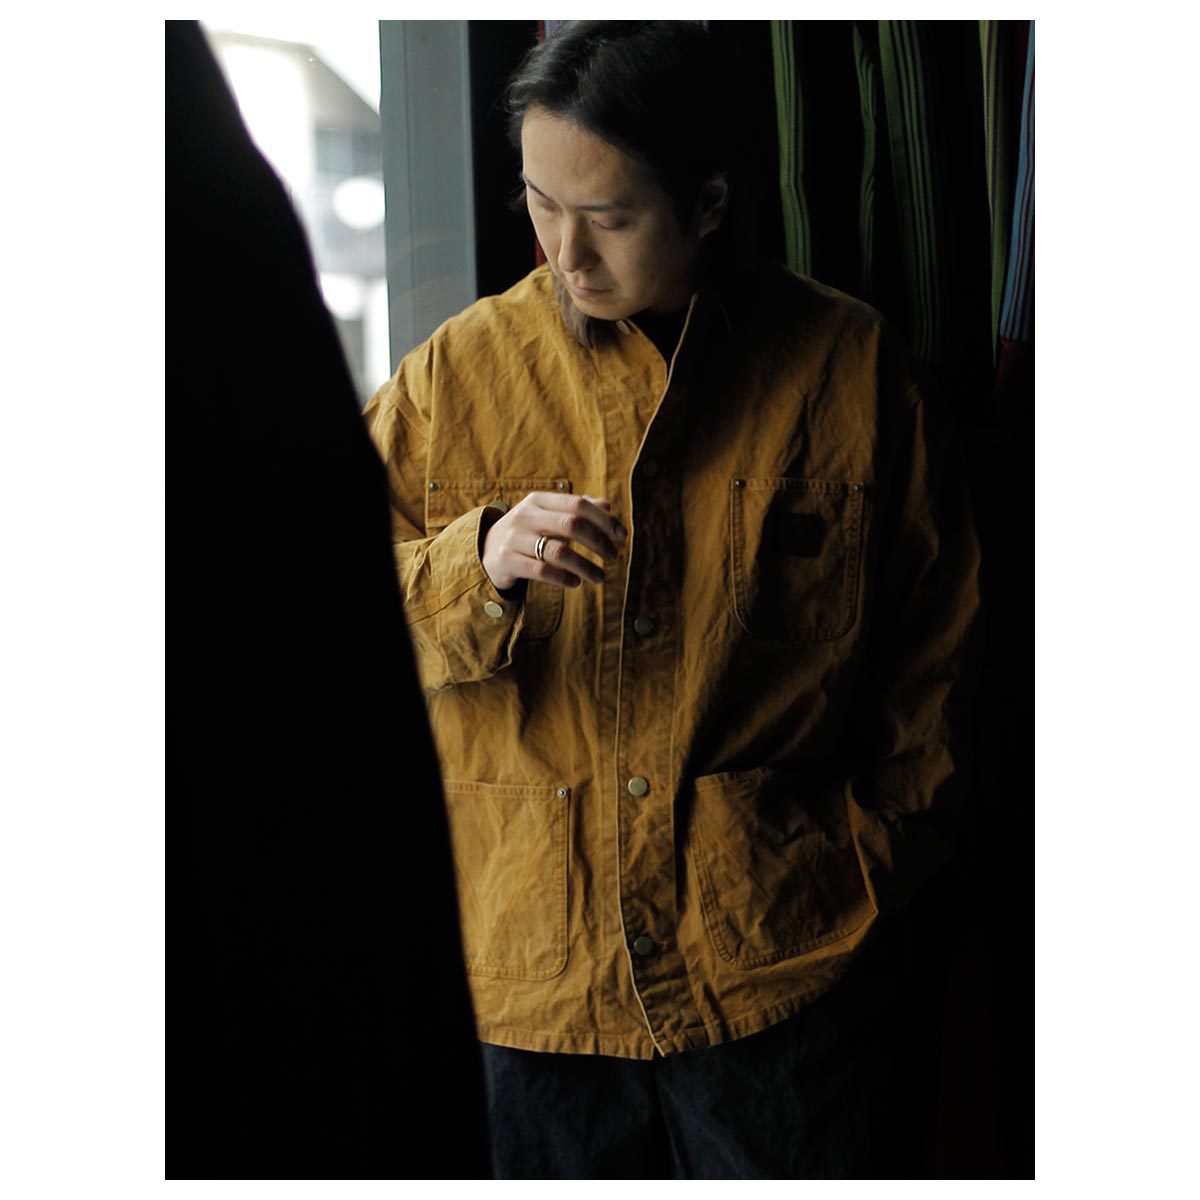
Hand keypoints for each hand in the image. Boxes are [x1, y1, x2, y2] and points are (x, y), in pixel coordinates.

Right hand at [481, 492, 627, 592]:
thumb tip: (607, 506)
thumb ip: (575, 509)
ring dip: (585, 566)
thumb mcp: (546, 516)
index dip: (604, 520)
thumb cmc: (527, 532)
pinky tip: (576, 582)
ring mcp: (514, 539)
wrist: (485, 551)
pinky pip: (542, 572)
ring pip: (559, 551)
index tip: (621, 536)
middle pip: (571, 525)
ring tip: (600, 577)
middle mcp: (525, 516)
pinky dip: (564, 578)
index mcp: (538, 500)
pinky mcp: (507, 561)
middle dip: (598, 542)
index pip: (578, 504)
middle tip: (613, 557)